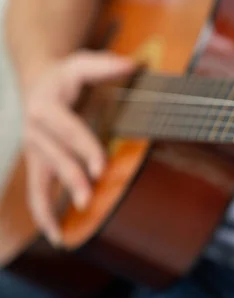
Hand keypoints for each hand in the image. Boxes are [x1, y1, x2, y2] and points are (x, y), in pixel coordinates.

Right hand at [22, 51, 135, 244]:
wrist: (36, 80)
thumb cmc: (64, 74)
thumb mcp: (82, 62)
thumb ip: (106, 65)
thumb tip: (135, 64)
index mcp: (46, 107)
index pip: (68, 131)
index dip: (84, 148)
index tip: (100, 167)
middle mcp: (35, 131)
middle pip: (54, 159)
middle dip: (71, 180)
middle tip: (88, 199)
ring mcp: (33, 149)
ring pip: (39, 181)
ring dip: (50, 207)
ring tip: (61, 234)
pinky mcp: (37, 162)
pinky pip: (36, 191)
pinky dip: (42, 214)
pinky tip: (56, 235)